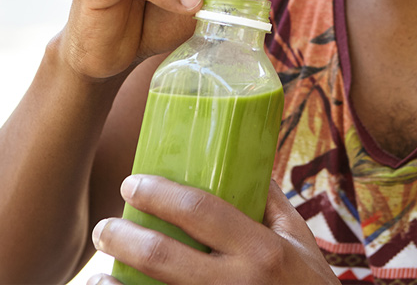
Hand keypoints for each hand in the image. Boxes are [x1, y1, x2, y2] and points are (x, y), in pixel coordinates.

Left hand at [88, 175, 338, 284]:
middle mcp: (238, 282)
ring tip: (99, 269)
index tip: (133, 182)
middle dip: (127, 237)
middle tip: (106, 224)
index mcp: (263, 249)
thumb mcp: (301, 240)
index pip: (201, 211)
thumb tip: (246, 159)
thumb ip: (273, 203)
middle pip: (166, 257)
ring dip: (117, 284)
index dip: (161, 194)